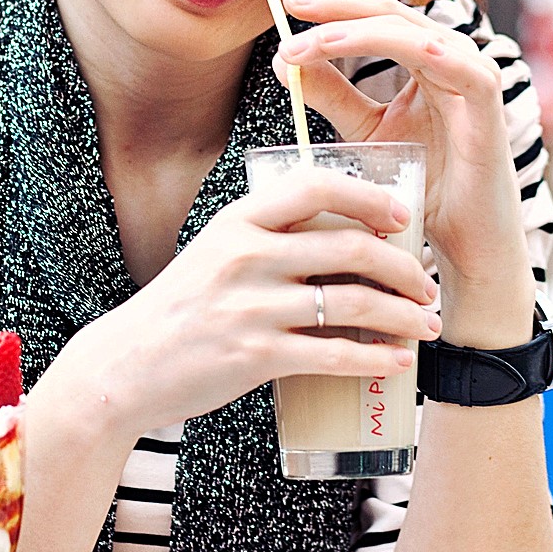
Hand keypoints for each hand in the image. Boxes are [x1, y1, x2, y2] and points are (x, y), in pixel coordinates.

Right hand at [51, 170, 440, 439]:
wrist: (125, 366)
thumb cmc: (179, 310)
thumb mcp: (213, 252)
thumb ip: (266, 238)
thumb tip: (342, 236)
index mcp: (237, 221)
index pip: (315, 186)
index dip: (368, 196)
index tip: (400, 216)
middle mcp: (246, 256)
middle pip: (350, 247)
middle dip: (405, 267)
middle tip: (427, 284)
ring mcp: (251, 307)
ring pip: (353, 303)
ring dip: (404, 316)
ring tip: (426, 325)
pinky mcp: (256, 355)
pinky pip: (334, 354)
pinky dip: (377, 359)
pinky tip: (398, 362)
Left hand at [276, 0, 529, 286]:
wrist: (462, 242)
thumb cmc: (421, 187)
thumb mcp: (364, 132)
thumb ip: (331, 94)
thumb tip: (284, 59)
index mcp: (428, 58)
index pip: (379, 16)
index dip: (335, 6)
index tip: (289, 4)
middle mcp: (453, 57)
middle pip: (392, 12)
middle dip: (337, 7)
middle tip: (291, 5)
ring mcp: (474, 74)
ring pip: (411, 32)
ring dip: (352, 32)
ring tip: (304, 45)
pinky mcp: (488, 100)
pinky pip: (451, 62)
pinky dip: (408, 47)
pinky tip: (367, 44)